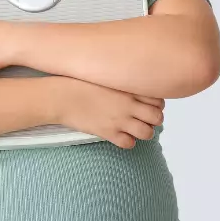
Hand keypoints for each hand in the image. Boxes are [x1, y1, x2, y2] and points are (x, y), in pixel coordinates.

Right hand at [51, 78, 165, 148]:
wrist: (61, 97)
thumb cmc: (79, 83)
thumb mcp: (104, 76)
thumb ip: (121, 81)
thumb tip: (131, 84)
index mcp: (128, 88)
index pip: (158, 99)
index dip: (156, 104)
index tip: (148, 104)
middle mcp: (128, 105)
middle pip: (157, 117)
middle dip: (154, 119)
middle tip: (143, 118)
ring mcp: (119, 120)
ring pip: (147, 133)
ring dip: (143, 132)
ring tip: (134, 129)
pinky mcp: (108, 133)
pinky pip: (129, 144)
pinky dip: (128, 142)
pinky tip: (120, 135)